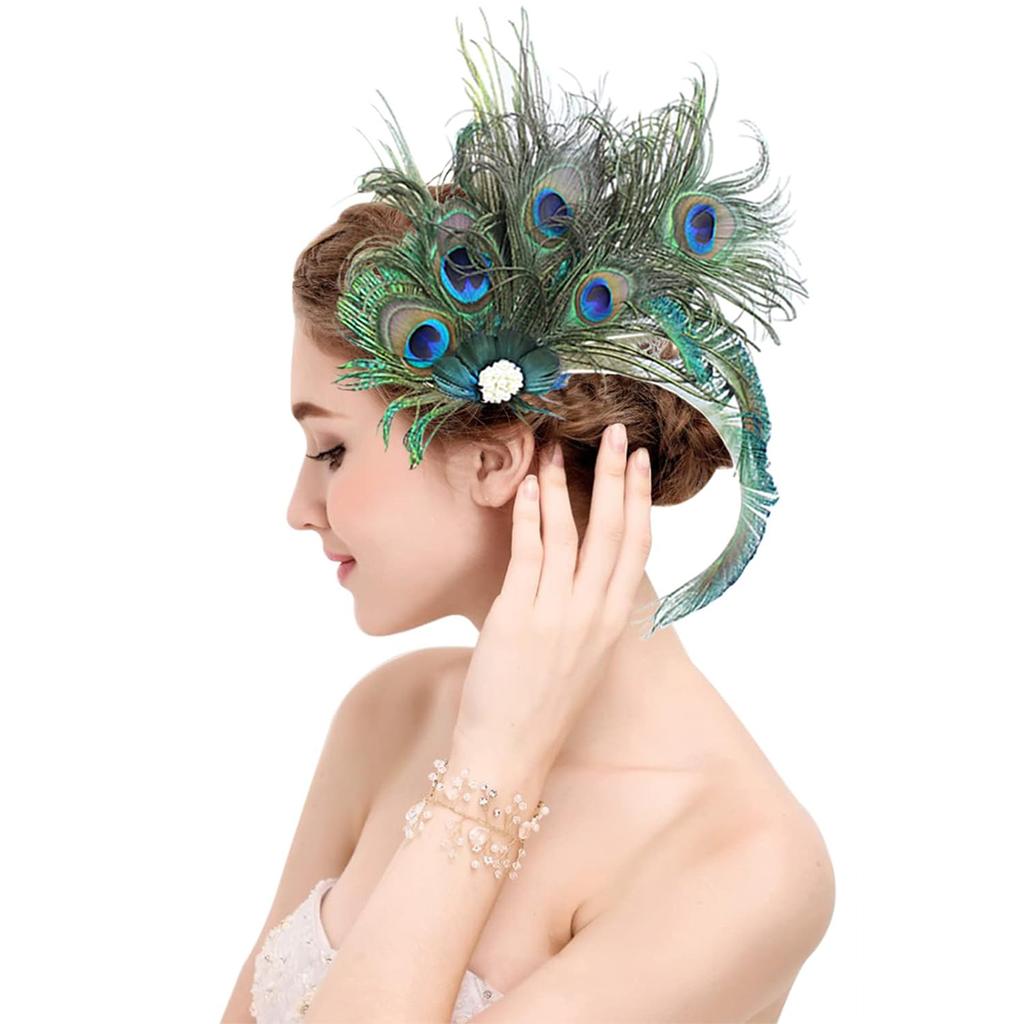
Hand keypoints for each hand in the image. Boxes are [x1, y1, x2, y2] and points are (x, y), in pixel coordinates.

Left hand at [452, 422, 652, 772]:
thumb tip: (576, 571)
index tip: (639, 462)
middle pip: (614, 530)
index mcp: (613, 622)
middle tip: (617, 431)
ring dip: (563, 484)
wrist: (510, 756)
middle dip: (616, 475)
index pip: (637, 547)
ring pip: (568, 533)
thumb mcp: (581, 657)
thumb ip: (586, 612)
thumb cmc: (541, 707)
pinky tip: (528, 485)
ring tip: (555, 447)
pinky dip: (529, 515)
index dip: (640, 499)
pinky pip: (527, 554)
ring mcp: (558, 615)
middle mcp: (593, 614)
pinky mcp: (517, 618)